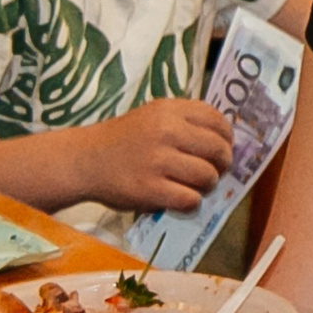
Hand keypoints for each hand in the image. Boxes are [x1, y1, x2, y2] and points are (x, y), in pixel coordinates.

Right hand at [77, 100, 233, 211]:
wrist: (85, 160)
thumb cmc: (123, 140)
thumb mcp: (152, 116)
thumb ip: (184, 122)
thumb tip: (224, 141)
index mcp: (168, 110)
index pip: (216, 119)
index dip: (226, 137)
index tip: (224, 147)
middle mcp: (166, 131)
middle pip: (217, 149)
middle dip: (222, 164)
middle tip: (215, 171)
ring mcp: (158, 160)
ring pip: (207, 176)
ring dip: (207, 185)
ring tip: (195, 186)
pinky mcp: (151, 189)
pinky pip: (190, 199)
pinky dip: (191, 202)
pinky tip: (180, 198)